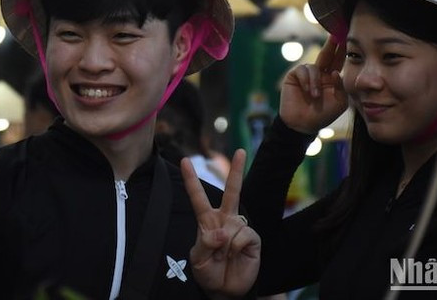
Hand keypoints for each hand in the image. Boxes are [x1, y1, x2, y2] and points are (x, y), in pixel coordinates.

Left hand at [181, 149, 260, 297]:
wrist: (225, 290)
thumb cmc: (208, 272)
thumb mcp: (198, 260)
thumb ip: (205, 243)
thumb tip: (222, 232)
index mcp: (207, 221)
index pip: (197, 197)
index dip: (191, 179)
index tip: (184, 160)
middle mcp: (225, 219)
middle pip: (231, 191)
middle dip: (236, 171)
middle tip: (240, 151)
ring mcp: (240, 227)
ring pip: (235, 222)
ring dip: (226, 244)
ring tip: (225, 257)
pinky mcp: (252, 238)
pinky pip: (244, 235)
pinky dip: (237, 247)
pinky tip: (237, 255)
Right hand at [279, 36, 347, 134]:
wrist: (303, 124)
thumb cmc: (322, 115)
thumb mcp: (339, 102)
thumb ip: (341, 86)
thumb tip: (335, 71)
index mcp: (331, 79)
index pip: (338, 61)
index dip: (342, 51)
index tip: (348, 38)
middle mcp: (319, 73)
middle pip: (326, 55)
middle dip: (331, 44)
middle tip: (336, 34)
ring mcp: (306, 74)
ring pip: (314, 66)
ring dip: (315, 82)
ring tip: (315, 96)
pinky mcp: (294, 76)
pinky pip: (303, 71)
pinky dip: (307, 81)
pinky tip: (308, 92)